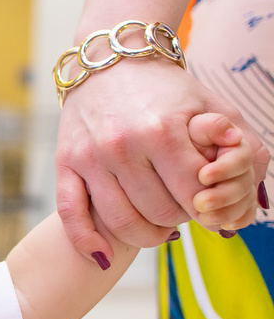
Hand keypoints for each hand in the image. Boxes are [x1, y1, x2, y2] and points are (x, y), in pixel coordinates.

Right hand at [55, 59, 269, 262]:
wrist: (110, 62)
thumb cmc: (167, 89)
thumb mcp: (214, 109)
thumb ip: (243, 151)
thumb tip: (253, 205)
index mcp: (162, 130)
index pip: (195, 196)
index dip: (210, 208)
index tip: (210, 205)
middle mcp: (122, 145)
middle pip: (161, 213)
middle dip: (180, 217)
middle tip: (183, 206)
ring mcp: (90, 156)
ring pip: (122, 222)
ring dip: (147, 233)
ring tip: (158, 224)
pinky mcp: (65, 162)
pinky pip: (72, 214)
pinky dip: (87, 241)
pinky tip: (103, 256)